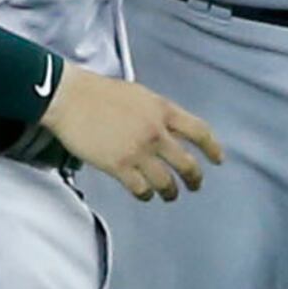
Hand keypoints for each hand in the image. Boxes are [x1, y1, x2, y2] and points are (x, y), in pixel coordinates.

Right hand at [42, 67, 222, 201]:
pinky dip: (147, 194)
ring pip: (166, 182)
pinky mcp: (119, 166)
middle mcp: (156, 132)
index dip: (212, 148)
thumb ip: (159, 113)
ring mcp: (138, 151)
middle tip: (195, 185)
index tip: (218, 160)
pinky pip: (142, 189)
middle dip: (195, 178)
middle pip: (187, 163)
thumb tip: (171, 131)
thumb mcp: (140, 95)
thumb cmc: (99, 93)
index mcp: (163, 110)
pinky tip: (146, 194)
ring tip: (170, 195)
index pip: (200, 131)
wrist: (69, 98)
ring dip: (171, 192)